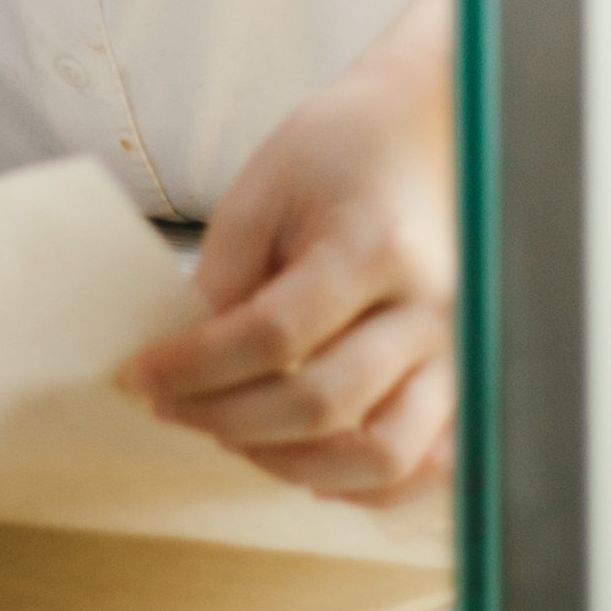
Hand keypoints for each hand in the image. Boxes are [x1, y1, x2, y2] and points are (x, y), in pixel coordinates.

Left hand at [123, 20, 457, 505]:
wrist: (431, 126)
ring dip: (293, 463)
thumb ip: (227, 273)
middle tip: (175, 409)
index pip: (274, 336)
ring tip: (235, 437)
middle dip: (227, 420)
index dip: (195, 368)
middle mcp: (431, 310)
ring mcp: (460, 351)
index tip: (142, 375)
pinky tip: (308, 465)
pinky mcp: (467, 375)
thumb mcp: (266, 187)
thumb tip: (186, 359)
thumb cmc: (345, 147)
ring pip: (385, 455)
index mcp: (374, 248)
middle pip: (323, 404)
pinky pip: (431, 465)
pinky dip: (367, 485)